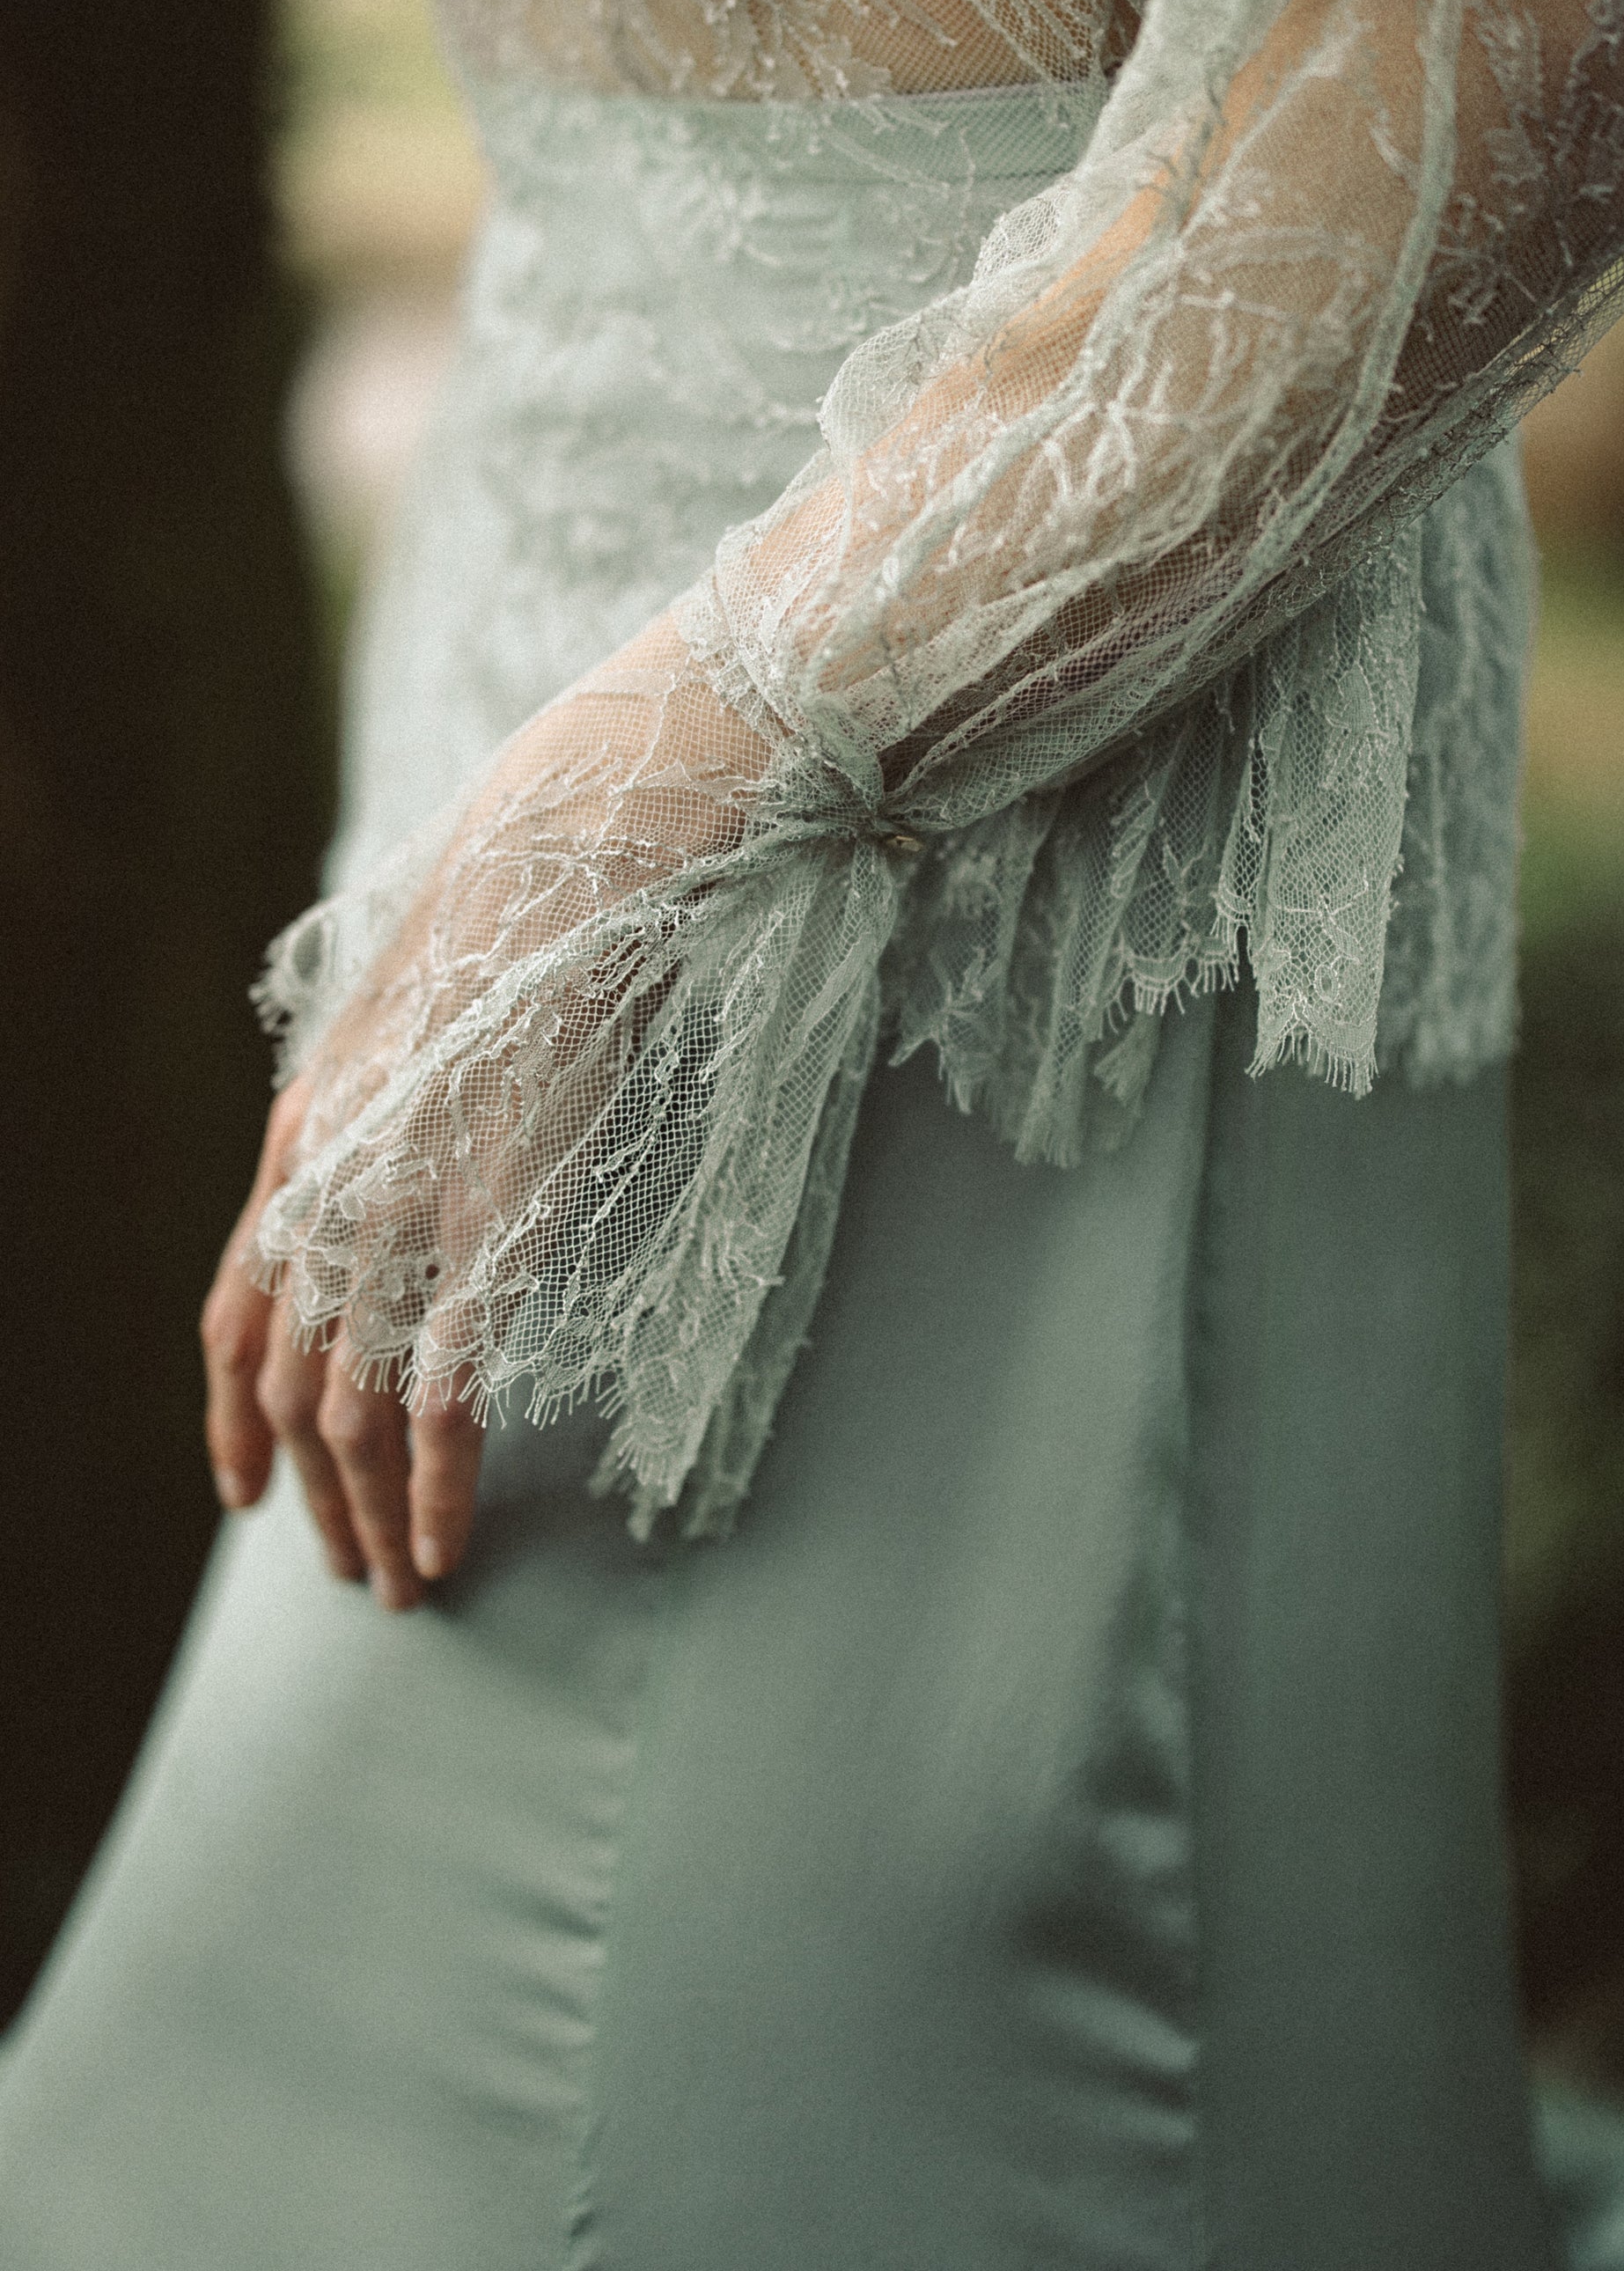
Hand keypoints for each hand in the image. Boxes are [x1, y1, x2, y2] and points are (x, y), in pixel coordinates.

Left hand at [203, 611, 774, 1598]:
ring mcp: (404, 1211)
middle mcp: (330, 1187)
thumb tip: (414, 1172)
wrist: (574, 864)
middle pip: (288, 1383)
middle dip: (309, 1492)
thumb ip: (395, 1113)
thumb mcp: (420, 1025)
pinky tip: (450, 1540)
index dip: (228, 1414)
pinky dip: (437, 1485)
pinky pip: (442, 1397)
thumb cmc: (526, 936)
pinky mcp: (488, 1228)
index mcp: (307, 1139)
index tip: (241, 1490)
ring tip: (404, 1581)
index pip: (234, 1308)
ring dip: (370, 1512)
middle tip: (347, 1567)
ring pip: (352, 1410)